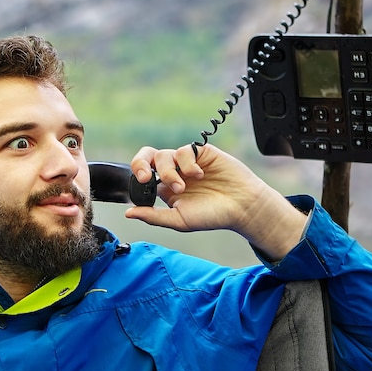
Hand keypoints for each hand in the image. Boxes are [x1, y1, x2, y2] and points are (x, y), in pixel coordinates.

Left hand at [125, 144, 307, 259]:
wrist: (242, 206)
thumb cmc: (213, 216)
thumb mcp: (179, 220)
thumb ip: (154, 216)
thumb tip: (129, 213)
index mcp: (165, 189)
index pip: (142, 175)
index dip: (138, 177)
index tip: (142, 186)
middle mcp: (173, 173)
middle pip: (147, 157)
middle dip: (140, 163)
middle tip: (145, 177)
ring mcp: (186, 162)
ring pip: (163, 155)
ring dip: (168, 171)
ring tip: (182, 186)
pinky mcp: (201, 152)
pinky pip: (184, 150)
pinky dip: (186, 162)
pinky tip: (198, 174)